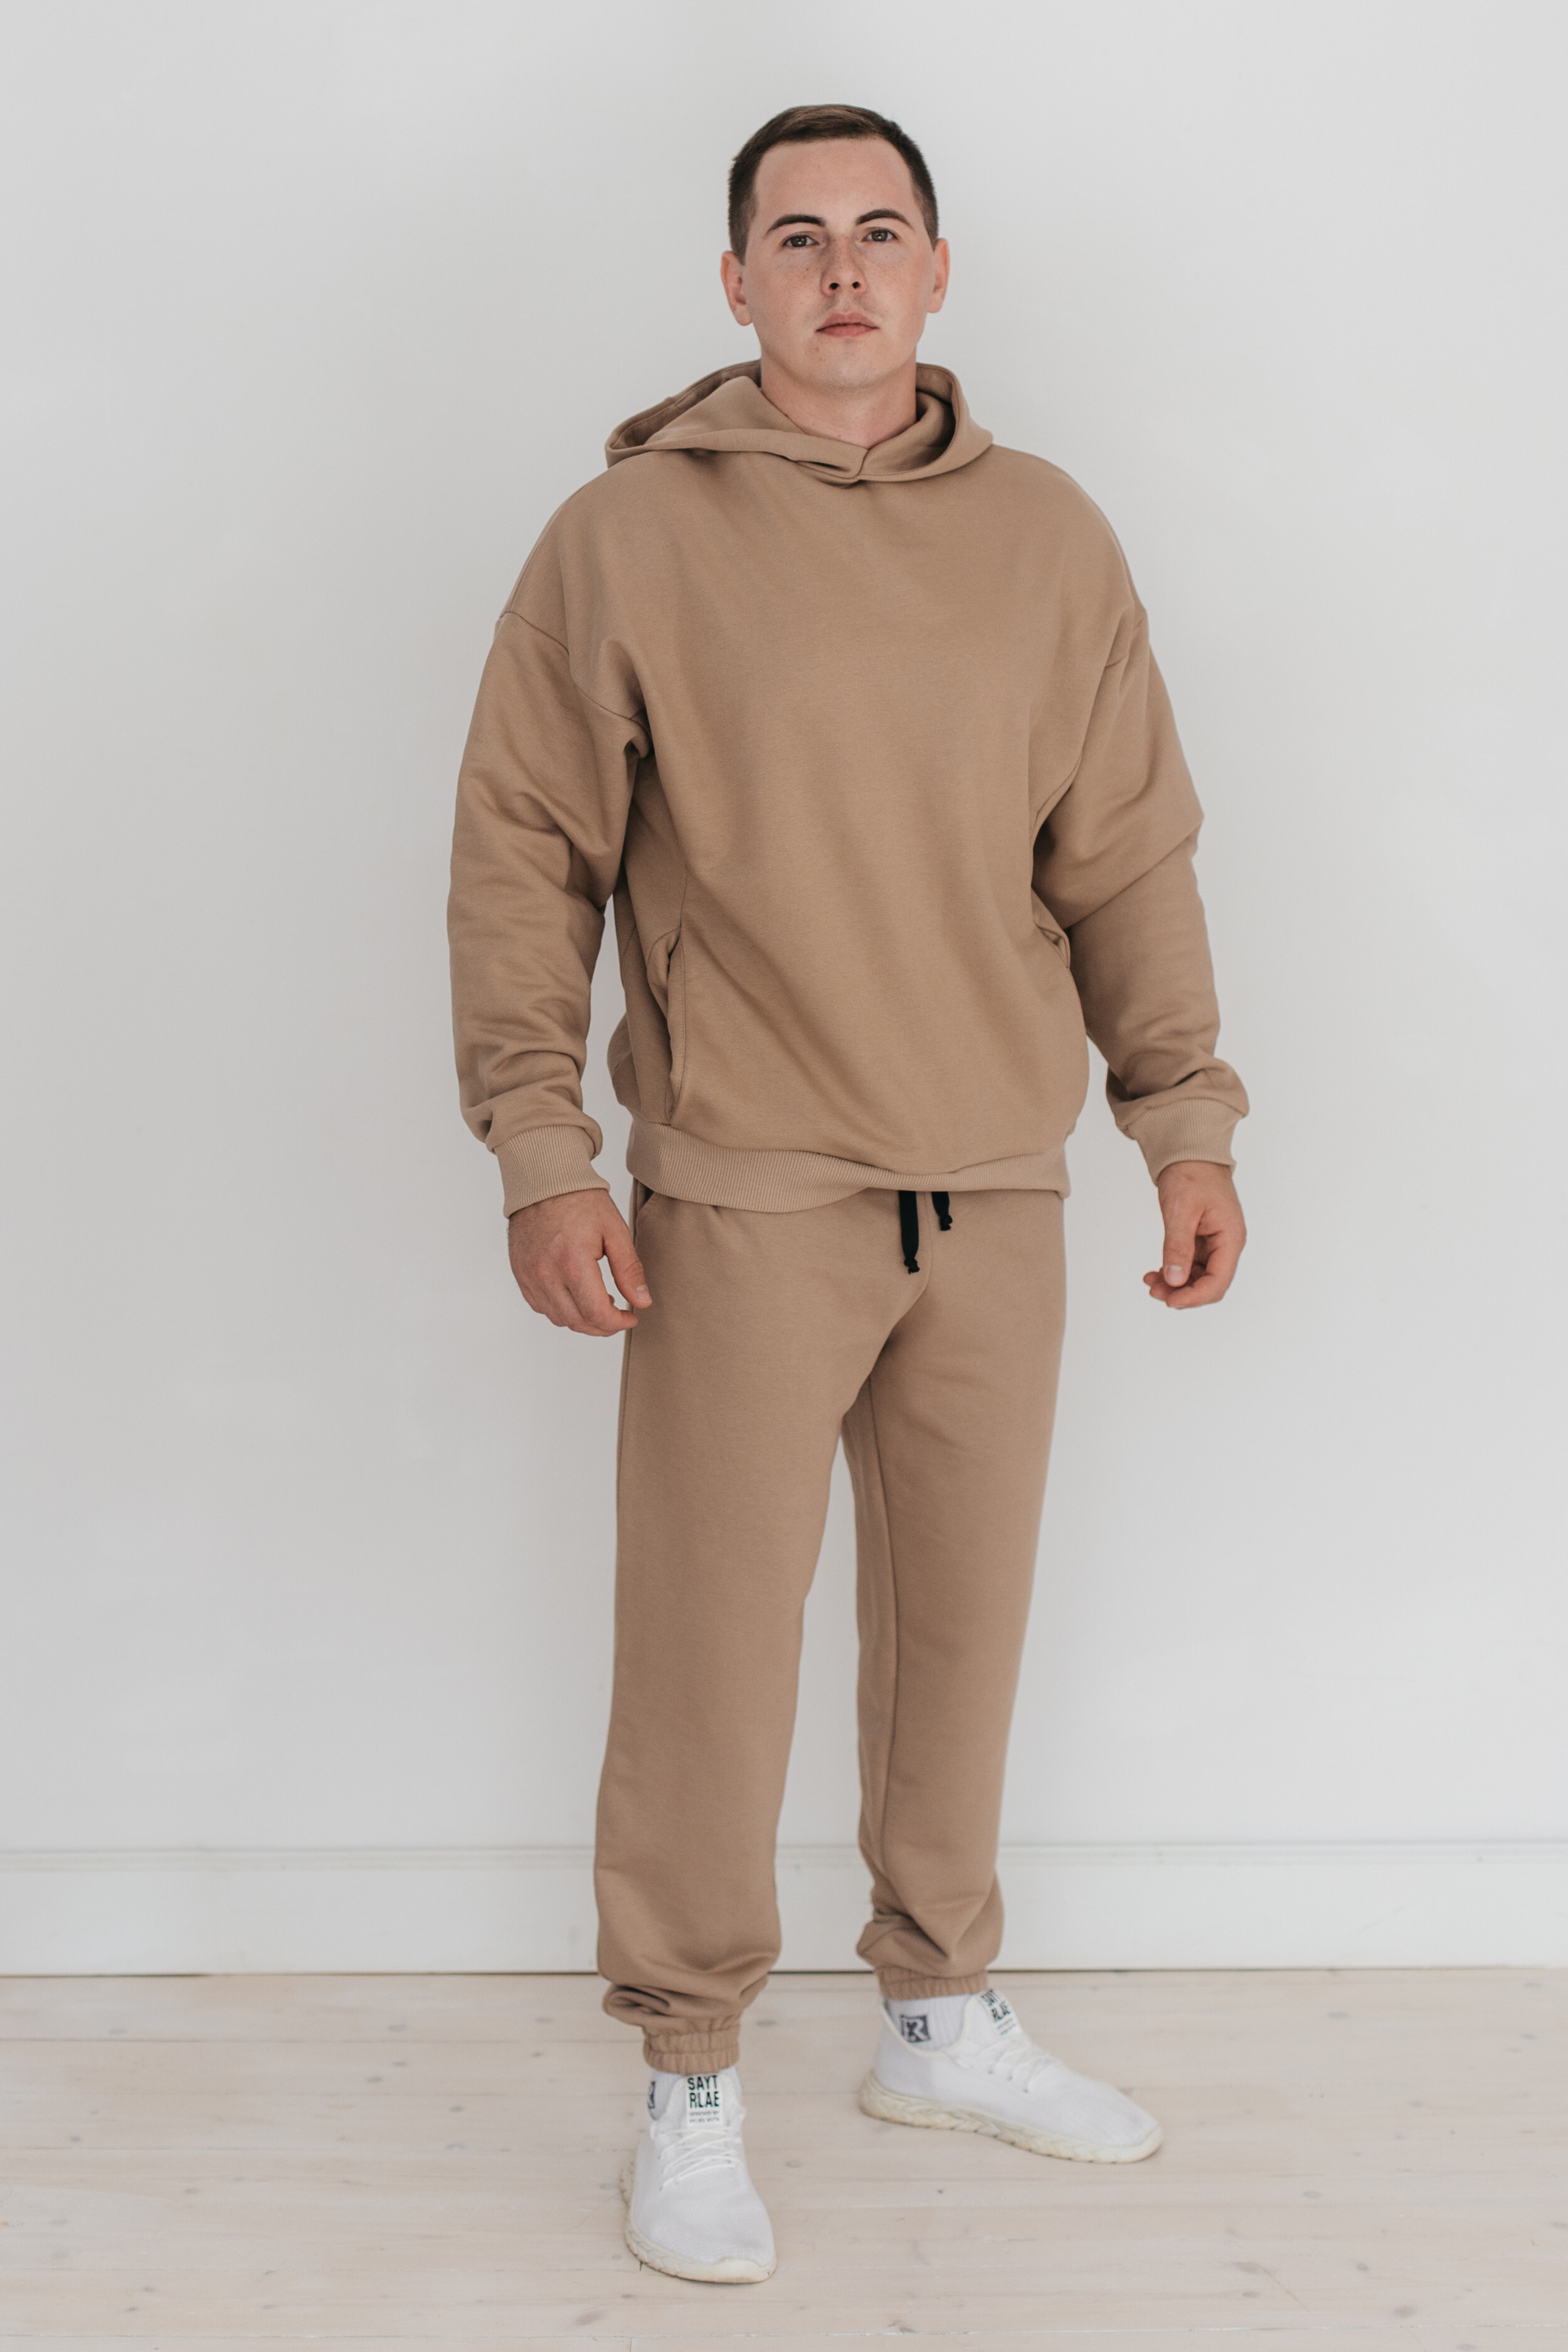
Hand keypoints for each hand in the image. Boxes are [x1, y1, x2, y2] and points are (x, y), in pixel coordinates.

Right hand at [507, 1190, 651, 1335]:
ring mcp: (529, 1276)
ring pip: (558, 1318)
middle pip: (578, 1322)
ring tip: (599, 1303)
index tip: (631, 1317)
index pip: (597, 1314)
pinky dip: (561, 1310)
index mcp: (573, 1263)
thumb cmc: (580, 1201)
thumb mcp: (615, 1230)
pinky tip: (575, 1296)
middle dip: (603, 1326)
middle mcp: (546, 1274)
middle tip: (619, 1315)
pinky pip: (541, 1306)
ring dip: (582, 1320)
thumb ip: (629, 1269)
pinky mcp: (520, 1274)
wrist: (543, 1181)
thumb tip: (642, 1301)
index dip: (618, 1323)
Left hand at [1144, 1161, 1245, 1309]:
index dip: (1195, 1297)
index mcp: (1230, 1238)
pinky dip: (1173, 1271)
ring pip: (1198, 1277)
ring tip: (1150, 1282)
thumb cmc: (1191, 1175)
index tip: (1170, 1301)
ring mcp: (1214, 1243)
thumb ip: (1178, 1247)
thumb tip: (1175, 1280)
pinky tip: (1155, 1272)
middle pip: (1209, 1283)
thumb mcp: (1181, 1211)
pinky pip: (1190, 1265)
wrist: (1189, 1153)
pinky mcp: (1202, 1240)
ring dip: (1176, 1284)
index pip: (1218, 1281)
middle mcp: (1226, 1244)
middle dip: (1183, 1292)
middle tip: (1154, 1291)